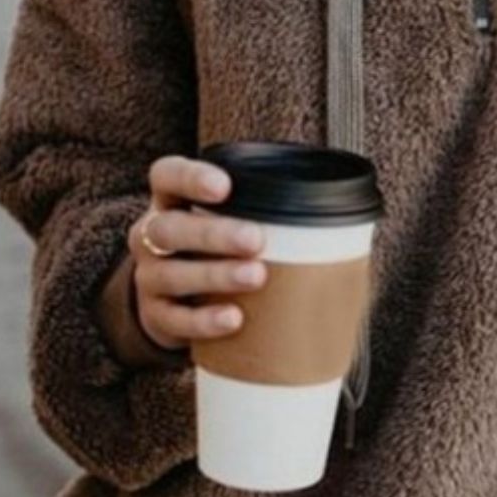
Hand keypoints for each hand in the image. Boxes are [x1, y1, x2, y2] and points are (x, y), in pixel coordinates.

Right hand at [125, 156, 268, 351]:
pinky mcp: (155, 316)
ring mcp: (149, 276)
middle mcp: (152, 235)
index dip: (190, 177)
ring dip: (215, 274)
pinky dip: (204, 320)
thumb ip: (270, 215)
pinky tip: (234, 318)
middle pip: (169, 228)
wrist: (183, 304)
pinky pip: (173, 319)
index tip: (225, 187)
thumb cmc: (223, 251)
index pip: (167, 176)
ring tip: (256, 277)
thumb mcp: (235, 223)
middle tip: (256, 239)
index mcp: (172, 201)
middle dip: (213, 233)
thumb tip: (346, 223)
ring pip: (170, 273)